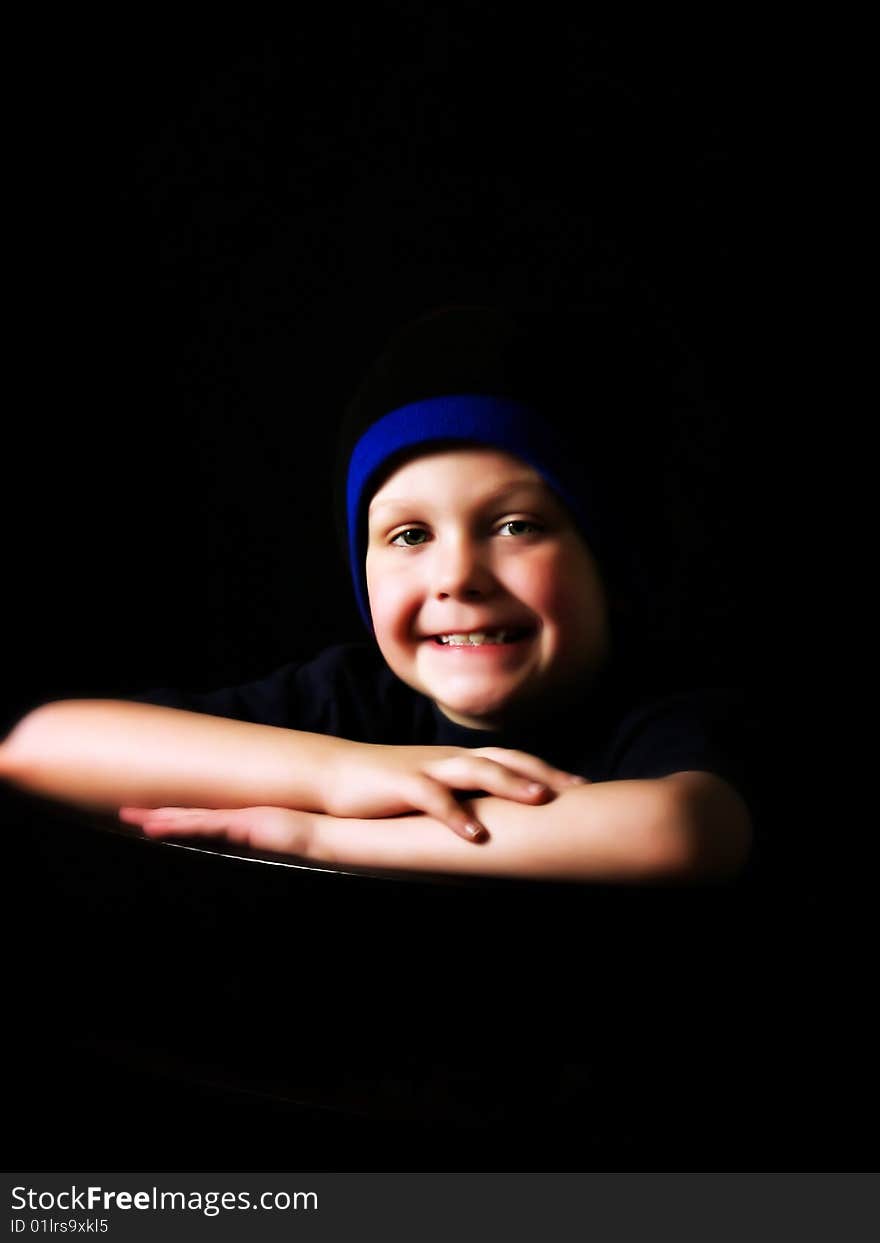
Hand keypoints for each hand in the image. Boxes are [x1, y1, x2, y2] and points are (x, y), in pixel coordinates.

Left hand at [118, 804, 315, 856]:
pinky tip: (160, 827)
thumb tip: (241, 846)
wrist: (316, 835)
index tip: (146, 818)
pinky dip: (180, 825)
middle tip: (125, 811)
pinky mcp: (238, 823)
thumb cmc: (295, 842)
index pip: (194, 820)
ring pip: (187, 817)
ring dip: (158, 818)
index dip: (170, 818)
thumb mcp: (263, 844)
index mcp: (231, 824)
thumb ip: (248, 843)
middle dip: (153, 814)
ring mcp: (232, 819)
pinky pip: (203, 824)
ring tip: (131, 817)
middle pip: (184, 815)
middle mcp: (227, 818)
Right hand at [321, 741, 589, 842]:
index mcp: (460, 760)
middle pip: (505, 758)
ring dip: (509, 783)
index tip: (584, 786)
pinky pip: (432, 798)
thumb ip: (464, 797)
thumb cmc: (387, 788)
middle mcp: (449, 758)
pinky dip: (455, 814)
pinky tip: (475, 834)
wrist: (334, 775)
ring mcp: (426, 768)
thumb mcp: (433, 789)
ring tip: (539, 799)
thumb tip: (498, 821)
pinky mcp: (401, 785)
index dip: (548, 769)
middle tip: (579, 789)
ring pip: (475, 769)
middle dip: (543, 772)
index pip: (513, 759)